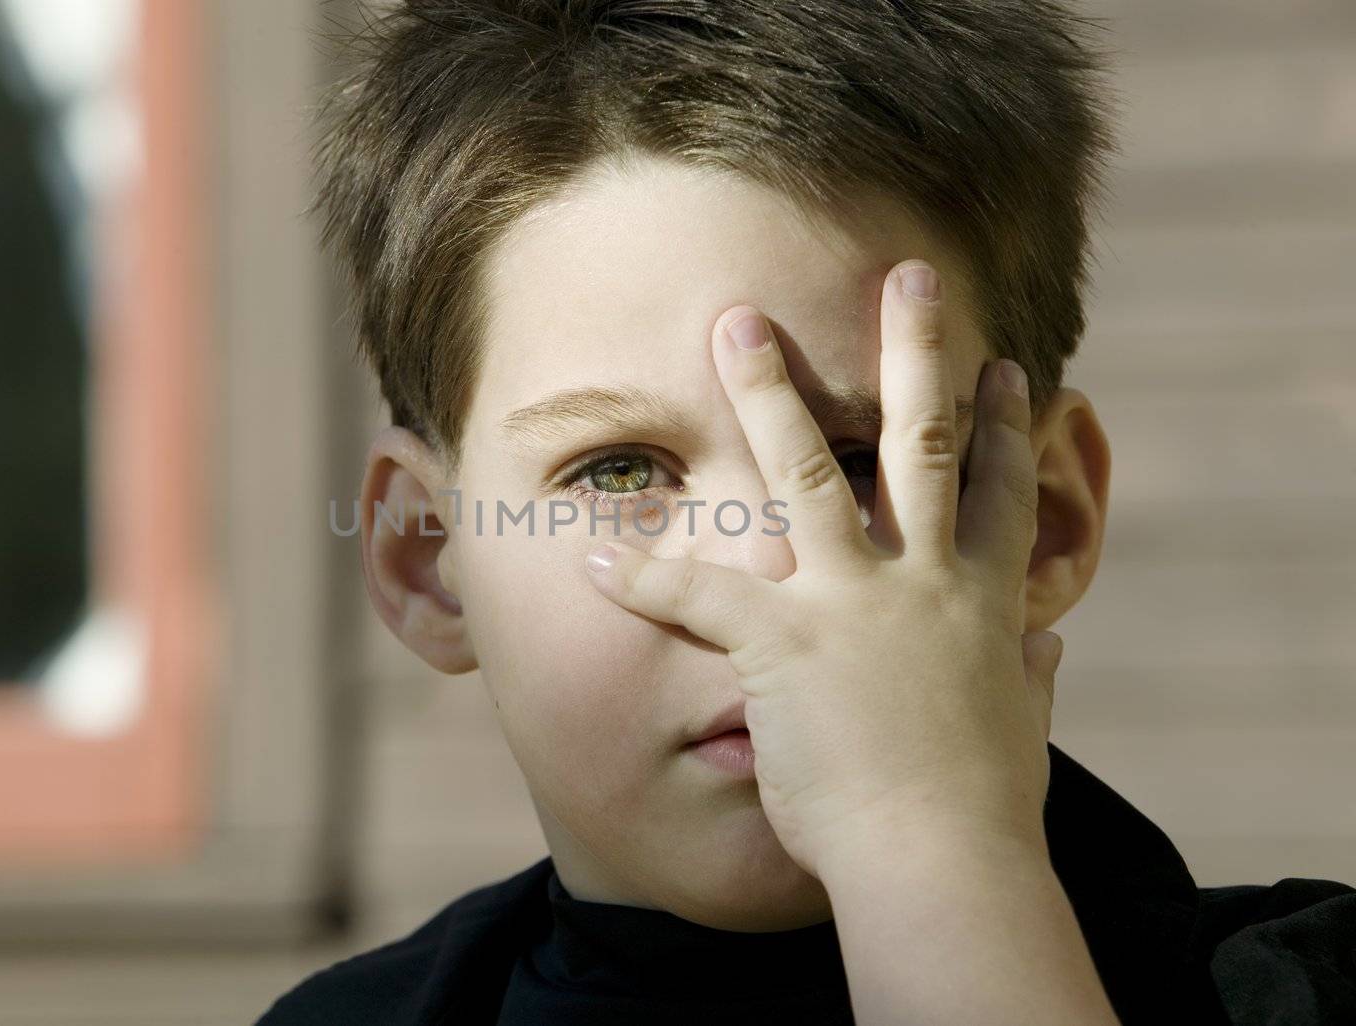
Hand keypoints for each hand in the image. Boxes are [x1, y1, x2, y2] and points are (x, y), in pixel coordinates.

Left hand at [582, 259, 1062, 882]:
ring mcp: (849, 603)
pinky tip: (590, 556)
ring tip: (731, 324)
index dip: (1003, 421)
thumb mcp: (1021, 727)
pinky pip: (696, 596)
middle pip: (918, 441)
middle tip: (902, 274)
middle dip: (908, 351)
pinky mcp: (781, 644)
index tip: (999, 362)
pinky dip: (640, 578)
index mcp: (982, 600)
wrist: (942, 862)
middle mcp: (921, 580)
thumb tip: (1051, 645)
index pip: (997, 489)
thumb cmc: (984, 809)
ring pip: (802, 472)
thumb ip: (1030, 674)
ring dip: (764, 391)